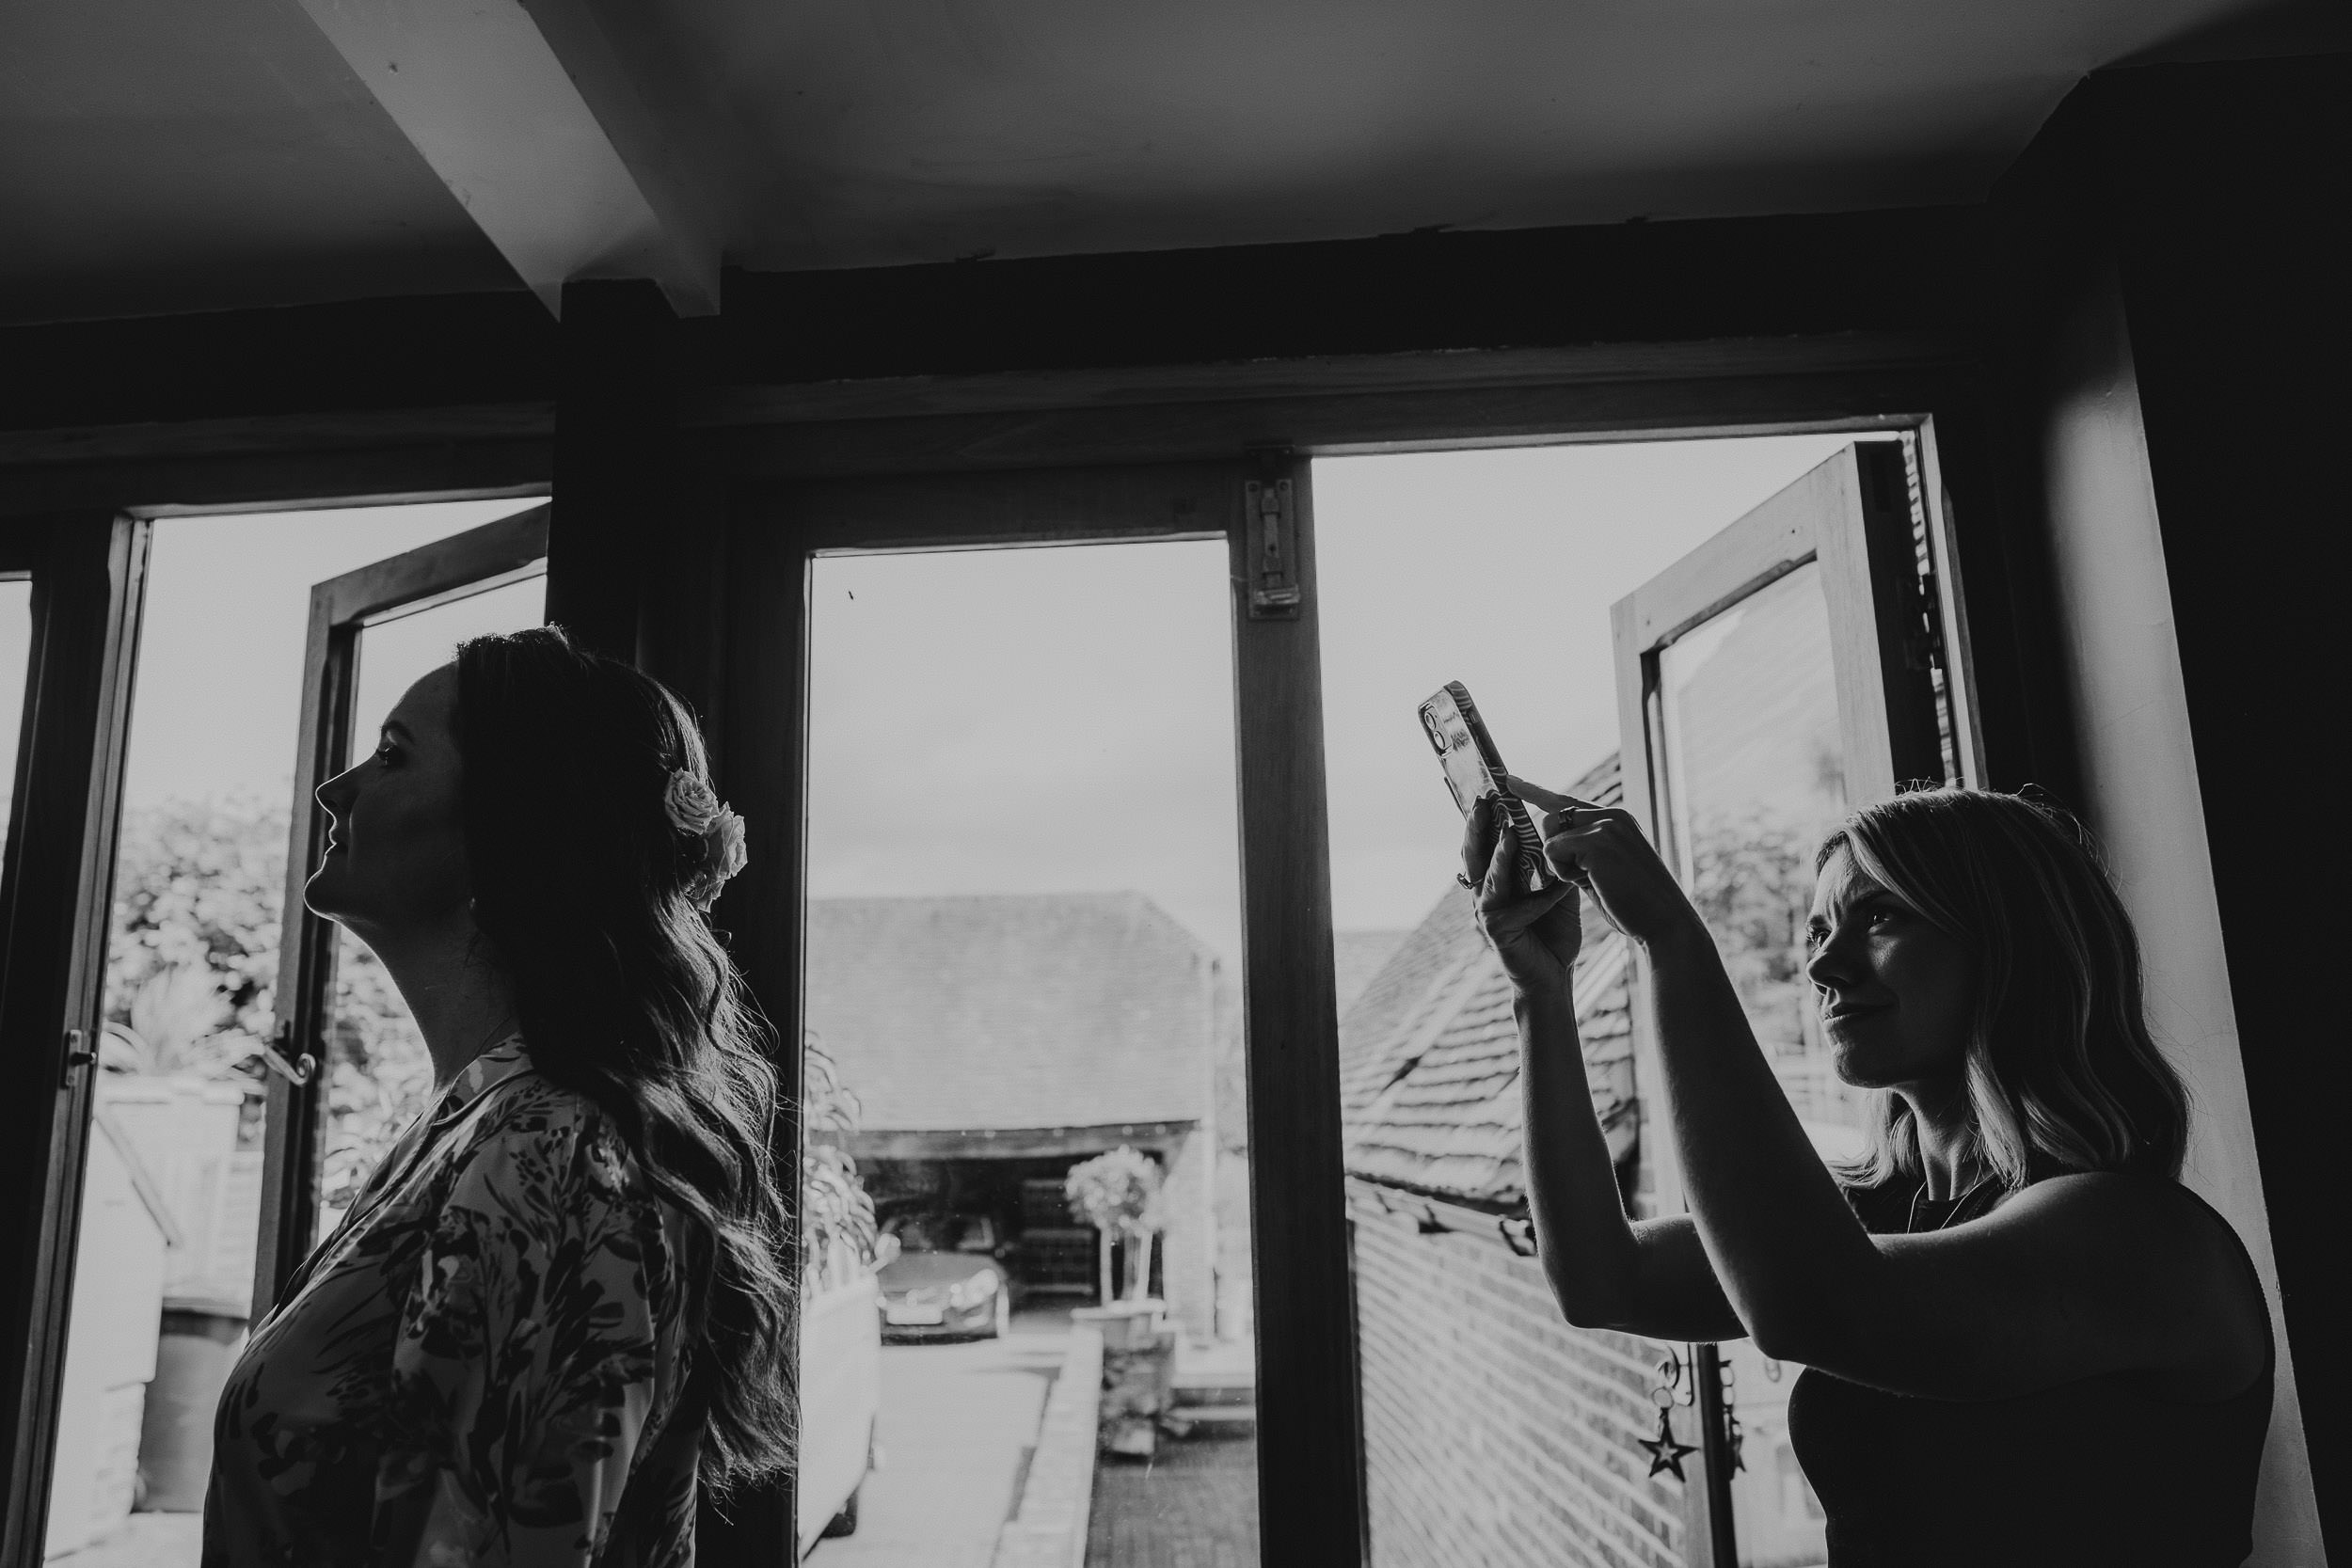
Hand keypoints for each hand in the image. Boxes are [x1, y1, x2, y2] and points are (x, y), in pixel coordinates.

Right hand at [1461, 793, 1581, 994]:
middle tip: (1482, 799)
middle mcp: (1485, 891)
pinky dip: (1533, 898)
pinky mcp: (1496, 931)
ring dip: (1499, 854)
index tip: (1489, 788)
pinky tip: (1552, 890)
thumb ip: (1551, 863)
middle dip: (1477, 825)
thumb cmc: (1553, 930)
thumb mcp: (1556, 889)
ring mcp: (1487, 911)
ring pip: (1487, 876)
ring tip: (1509, 832)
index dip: (1486, 817)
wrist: (1554, 975)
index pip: (1487, 841)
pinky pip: (1512, 908)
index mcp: (1497, 878)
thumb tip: (1559, 828)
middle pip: (1475, 852)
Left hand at [1503, 775, 1707, 950]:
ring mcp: (1606, 825)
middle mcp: (1612, 815)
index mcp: (1616, 820)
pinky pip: (1553, 850)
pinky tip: (1594, 882)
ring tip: (1595, 880)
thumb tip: (1551, 843)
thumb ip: (1582, 851)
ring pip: (1550, 833)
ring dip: (1560, 863)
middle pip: (1552, 817)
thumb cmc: (1635, 905)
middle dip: (1554, 850)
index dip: (1535, 791)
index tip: (1508, 779)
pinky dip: (1565, 872)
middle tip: (1586, 876)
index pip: (1567, 801)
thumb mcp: (1605, 870)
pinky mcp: (1597, 841)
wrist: (1665, 923)